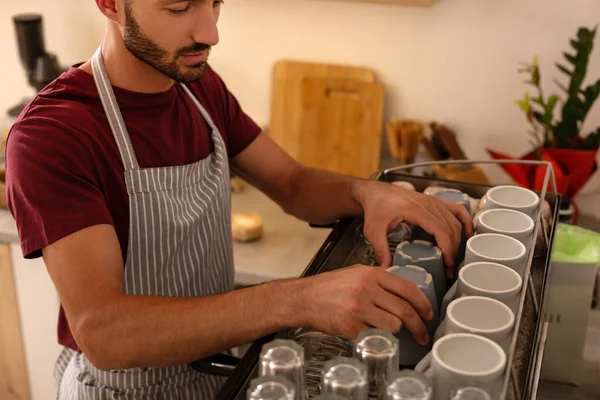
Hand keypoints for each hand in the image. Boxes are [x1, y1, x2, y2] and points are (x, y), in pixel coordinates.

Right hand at [300, 265, 432, 343]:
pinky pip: (374, 335)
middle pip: (404, 310)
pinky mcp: (351, 326)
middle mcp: (366, 290)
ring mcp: (359, 309)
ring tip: (390, 331)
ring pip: (394, 325)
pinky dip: (375, 336)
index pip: (407, 288)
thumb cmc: (328, 287)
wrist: (304, 298)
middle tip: (422, 333)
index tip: (428, 313)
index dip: (423, 303)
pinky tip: (368, 331)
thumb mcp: (356, 273)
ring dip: (396, 331)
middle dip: (418, 325)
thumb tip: (402, 292)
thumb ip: (378, 280)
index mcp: (370, 274)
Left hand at [353, 180, 472, 268]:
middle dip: (453, 249)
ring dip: (458, 239)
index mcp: (415, 209)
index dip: (447, 248)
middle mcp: (428, 203)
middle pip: (450, 228)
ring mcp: (433, 201)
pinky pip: (456, 209)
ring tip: (454, 258)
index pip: (440, 230)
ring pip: (455, 220)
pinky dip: (465, 221)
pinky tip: (467, 234)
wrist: (375, 192)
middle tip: (449, 268)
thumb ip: (379, 249)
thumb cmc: (375, 209)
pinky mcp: (434, 201)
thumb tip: (386, 269)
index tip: (447, 263)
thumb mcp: (374, 230)